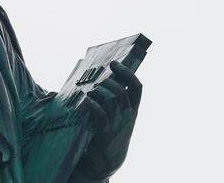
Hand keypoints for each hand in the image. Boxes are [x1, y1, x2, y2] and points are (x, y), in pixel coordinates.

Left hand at [75, 61, 142, 180]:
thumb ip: (115, 99)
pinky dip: (93, 105)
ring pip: (111, 100)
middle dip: (107, 82)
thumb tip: (102, 77)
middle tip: (98, 83)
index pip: (137, 87)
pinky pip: (101, 114)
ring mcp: (117, 124)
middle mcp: (128, 115)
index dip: (127, 73)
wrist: (107, 158)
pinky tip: (86, 101)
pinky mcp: (106, 131)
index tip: (115, 63)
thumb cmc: (110, 131)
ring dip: (99, 91)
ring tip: (91, 92)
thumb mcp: (118, 115)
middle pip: (121, 91)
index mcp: (133, 109)